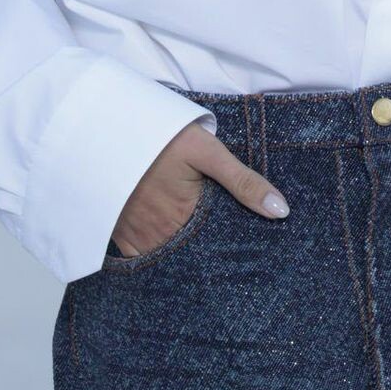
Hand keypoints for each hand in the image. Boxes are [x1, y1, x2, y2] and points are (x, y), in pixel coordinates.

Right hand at [110, 121, 289, 256]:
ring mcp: (138, 237)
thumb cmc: (162, 138)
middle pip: (190, 256)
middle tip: (223, 259)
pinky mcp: (119, 233)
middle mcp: (161, 235)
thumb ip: (243, 181)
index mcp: (187, 217)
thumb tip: (280, 210)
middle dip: (205, 257)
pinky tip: (168, 248)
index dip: (229, 250)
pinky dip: (155, 257)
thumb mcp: (207, 152)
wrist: (110, 129)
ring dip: (181, 258)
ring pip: (166, 260)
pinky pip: (140, 259)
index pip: (216, 246)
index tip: (243, 254)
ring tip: (198, 253)